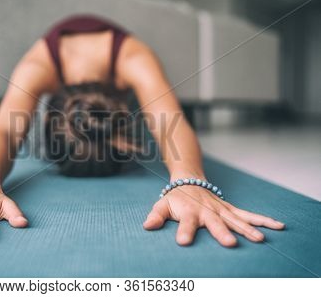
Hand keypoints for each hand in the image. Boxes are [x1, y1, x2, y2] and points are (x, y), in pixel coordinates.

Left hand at [143, 185, 284, 246]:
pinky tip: (278, 226)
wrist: (189, 180)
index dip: (184, 231)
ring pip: (236, 219)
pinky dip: (262, 220)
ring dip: (248, 228)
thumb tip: (147, 226)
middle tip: (230, 244)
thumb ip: (155, 216)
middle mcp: (207, 210)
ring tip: (260, 239)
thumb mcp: (161, 205)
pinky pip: (247, 214)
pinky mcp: (229, 208)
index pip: (186, 222)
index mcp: (189, 211)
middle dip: (222, 232)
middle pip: (215, 222)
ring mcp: (220, 209)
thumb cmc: (174, 197)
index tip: (183, 242)